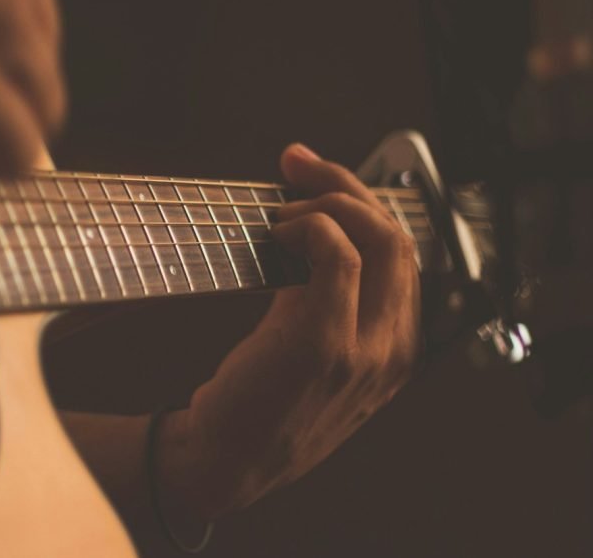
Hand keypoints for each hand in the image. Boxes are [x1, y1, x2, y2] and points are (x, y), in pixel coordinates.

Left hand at [160, 144, 420, 517]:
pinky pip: (337, 255)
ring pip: (377, 238)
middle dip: (349, 185)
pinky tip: (278, 234)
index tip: (317, 176)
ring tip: (281, 211)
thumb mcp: (315, 354)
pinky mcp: (323, 342)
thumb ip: (328, 300)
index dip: (363, 203)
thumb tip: (312, 225)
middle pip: (399, 237)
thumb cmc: (258, 402)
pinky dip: (310, 227)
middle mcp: (394, 350)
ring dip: (326, 203)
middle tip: (298, 165)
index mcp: (397, 351)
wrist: (224, 463)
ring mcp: (364, 348)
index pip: (404, 254)